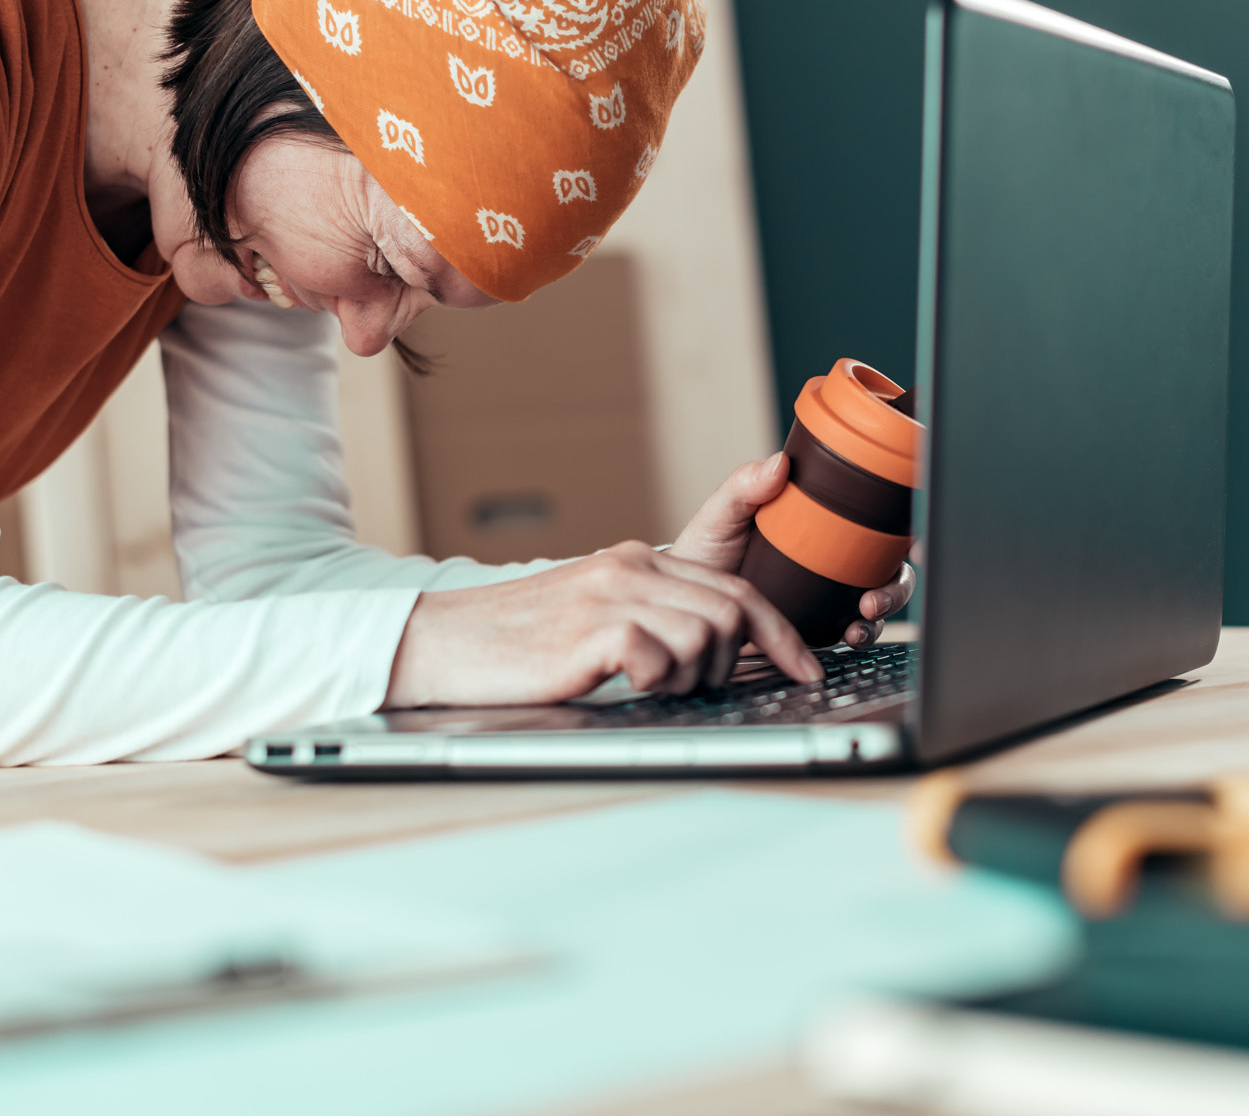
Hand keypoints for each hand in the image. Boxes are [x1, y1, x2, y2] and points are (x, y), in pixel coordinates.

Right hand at [384, 541, 822, 707]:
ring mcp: (610, 595)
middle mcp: (630, 567)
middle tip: (692, 688)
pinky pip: (658, 655)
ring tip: (647, 686)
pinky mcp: (589, 629)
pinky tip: (625, 683)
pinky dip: (655, 680)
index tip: (806, 671)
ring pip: (704, 634)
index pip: (735, 588)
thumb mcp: (595, 616)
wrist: (443, 643)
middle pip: (731, 612)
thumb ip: (652, 619)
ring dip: (691, 677)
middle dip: (731, 663)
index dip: (780, 634)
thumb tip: (714, 654)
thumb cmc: (518, 643)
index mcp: (638, 560)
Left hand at [668, 454, 917, 648]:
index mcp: (821, 522)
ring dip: (885, 611)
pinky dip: (862, 634)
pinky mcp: (820, 624)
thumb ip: (745, 486)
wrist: (684, 603)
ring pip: (879, 599)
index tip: (915, 542)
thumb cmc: (704, 551)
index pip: (876, 521)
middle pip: (888, 565)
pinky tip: (849, 637)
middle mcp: (834, 557)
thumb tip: (778, 463)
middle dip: (897, 583)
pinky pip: (854, 630)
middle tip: (875, 597)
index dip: (908, 529)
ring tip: (862, 620)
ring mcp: (829, 592)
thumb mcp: (723, 514)